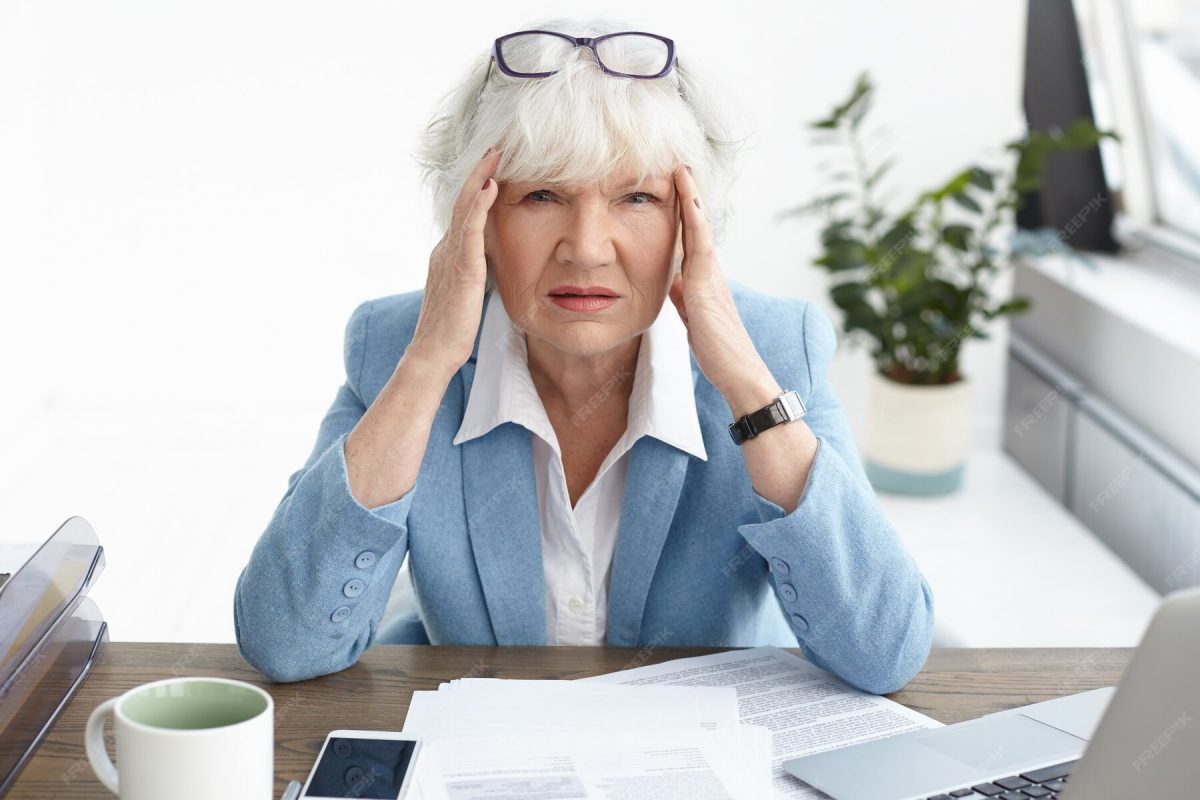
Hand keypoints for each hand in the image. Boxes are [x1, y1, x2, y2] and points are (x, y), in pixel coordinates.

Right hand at [407, 148, 501, 376]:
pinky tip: (490, 185)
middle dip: (479, 172)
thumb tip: (492, 264)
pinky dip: (479, 205)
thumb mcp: (468, 294)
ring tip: (495, 154)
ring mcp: (450, 257)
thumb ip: (477, 274)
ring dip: (480, 178)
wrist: (432, 354)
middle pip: (462, 202)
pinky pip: (469, 229)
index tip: (494, 167)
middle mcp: (445, 249)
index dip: (478, 189)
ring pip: (464, 208)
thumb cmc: (452, 331)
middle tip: (496, 147)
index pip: (465, 214)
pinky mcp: (460, 268)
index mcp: (448, 255)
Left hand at [667, 164, 770, 396]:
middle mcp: (711, 273)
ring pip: (699, 229)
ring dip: (691, 198)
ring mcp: (711, 277)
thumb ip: (685, 298)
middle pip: (697, 226)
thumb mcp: (693, 318)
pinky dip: (694, 220)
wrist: (739, 372)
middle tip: (680, 166)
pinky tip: (688, 200)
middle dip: (689, 196)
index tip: (675, 189)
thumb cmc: (718, 351)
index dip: (684, 215)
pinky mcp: (706, 286)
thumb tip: (674, 282)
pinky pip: (699, 245)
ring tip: (682, 170)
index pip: (690, 240)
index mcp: (705, 280)